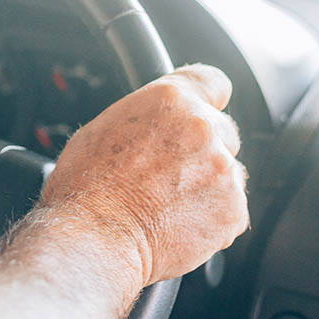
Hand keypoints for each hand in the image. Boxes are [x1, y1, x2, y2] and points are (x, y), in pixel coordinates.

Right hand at [40, 64, 248, 286]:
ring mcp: (221, 168)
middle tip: (171, 175)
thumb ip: (146, 118)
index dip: (209, 99)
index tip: (208, 109)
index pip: (213, 81)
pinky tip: (178, 225)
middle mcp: (202, 126)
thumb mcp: (104, 127)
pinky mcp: (232, 209)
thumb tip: (155, 125)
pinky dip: (212, 220)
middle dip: (204, 151)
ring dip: (210, 186)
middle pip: (223, 132)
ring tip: (169, 205)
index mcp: (170, 99)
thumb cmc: (86, 187)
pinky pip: (231, 211)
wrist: (94, 237)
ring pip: (229, 174)